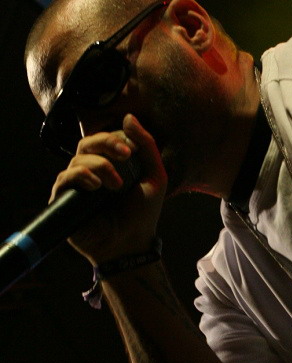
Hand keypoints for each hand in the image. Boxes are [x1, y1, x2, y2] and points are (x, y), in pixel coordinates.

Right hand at [48, 114, 166, 264]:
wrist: (132, 245)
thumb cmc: (144, 214)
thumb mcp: (155, 176)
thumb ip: (147, 145)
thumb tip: (129, 117)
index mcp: (110, 164)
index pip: (103, 139)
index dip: (114, 137)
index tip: (130, 150)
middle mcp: (90, 173)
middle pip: (86, 144)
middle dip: (106, 144)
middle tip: (125, 156)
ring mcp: (76, 186)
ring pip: (77, 160)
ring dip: (99, 165)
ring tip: (116, 185)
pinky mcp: (64, 201)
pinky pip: (64, 178)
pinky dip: (80, 176)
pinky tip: (96, 185)